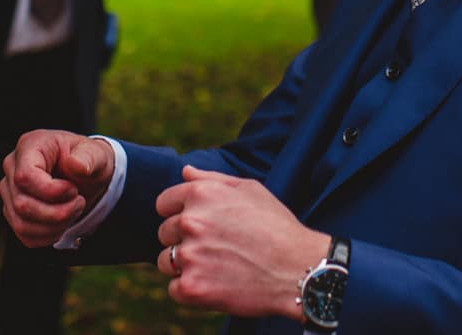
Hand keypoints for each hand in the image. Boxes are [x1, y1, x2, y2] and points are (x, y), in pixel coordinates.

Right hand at [0, 129, 116, 246]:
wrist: (85, 177)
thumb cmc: (88, 161)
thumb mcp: (96, 154)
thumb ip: (89, 157)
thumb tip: (76, 165)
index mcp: (30, 146)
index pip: (25, 177)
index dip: (51, 191)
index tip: (74, 190)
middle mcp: (12, 168)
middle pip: (22, 204)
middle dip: (57, 212)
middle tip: (79, 203)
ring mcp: (10, 192)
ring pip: (22, 223)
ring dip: (55, 226)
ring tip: (73, 212)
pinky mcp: (13, 212)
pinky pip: (25, 235)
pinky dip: (49, 236)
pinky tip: (63, 223)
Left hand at [153, 165, 328, 318]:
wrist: (298, 268)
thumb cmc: (277, 226)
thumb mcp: (249, 189)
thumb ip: (211, 179)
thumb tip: (184, 171)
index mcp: (200, 194)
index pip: (164, 204)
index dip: (179, 215)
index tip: (198, 227)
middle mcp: (190, 221)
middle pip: (165, 233)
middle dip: (184, 240)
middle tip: (215, 249)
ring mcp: (190, 255)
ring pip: (166, 261)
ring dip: (184, 266)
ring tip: (215, 267)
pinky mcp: (192, 287)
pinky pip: (174, 289)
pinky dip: (190, 290)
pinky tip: (215, 284)